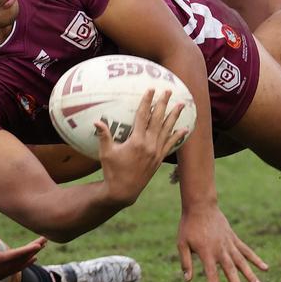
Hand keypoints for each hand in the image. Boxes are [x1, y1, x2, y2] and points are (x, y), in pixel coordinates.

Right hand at [0, 236, 45, 281]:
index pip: (17, 255)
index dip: (29, 249)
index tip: (39, 244)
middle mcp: (3, 268)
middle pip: (23, 258)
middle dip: (35, 248)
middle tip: (45, 239)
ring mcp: (3, 273)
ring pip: (23, 264)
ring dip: (33, 254)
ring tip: (42, 246)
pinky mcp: (1, 275)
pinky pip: (19, 268)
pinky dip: (27, 262)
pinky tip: (32, 259)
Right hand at [98, 89, 187, 205]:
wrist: (123, 191)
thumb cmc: (112, 171)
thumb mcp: (105, 152)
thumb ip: (103, 136)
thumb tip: (96, 121)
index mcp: (137, 141)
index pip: (143, 116)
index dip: (147, 102)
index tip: (151, 90)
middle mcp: (149, 145)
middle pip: (158, 119)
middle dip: (163, 104)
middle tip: (168, 91)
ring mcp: (156, 152)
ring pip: (167, 130)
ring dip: (174, 116)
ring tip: (182, 105)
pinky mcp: (159, 159)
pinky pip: (170, 144)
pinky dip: (177, 136)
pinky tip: (184, 129)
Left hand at [177, 205, 267, 281]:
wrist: (200, 205)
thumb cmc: (189, 225)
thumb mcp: (182, 243)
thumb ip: (185, 261)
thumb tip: (187, 279)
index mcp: (206, 251)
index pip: (211, 272)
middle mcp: (219, 248)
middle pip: (229, 269)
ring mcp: (228, 243)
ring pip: (241, 261)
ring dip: (250, 274)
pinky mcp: (233, 238)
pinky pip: (246, 250)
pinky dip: (255, 259)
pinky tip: (265, 268)